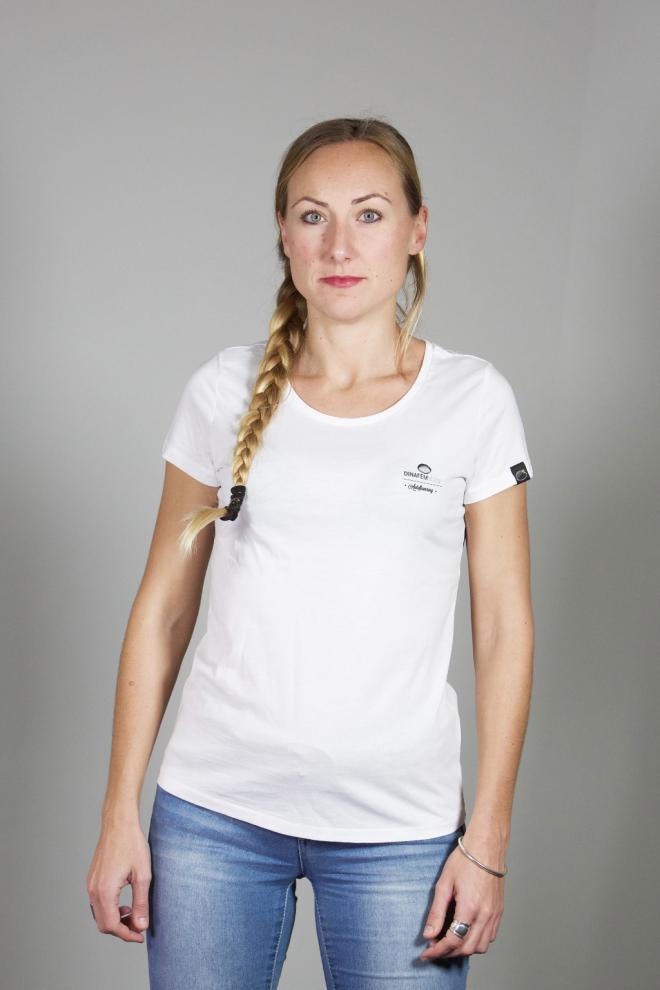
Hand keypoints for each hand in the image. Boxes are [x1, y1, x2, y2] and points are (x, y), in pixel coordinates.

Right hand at [86, 819, 151, 942]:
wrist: (119, 823)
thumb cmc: (132, 844)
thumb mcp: (143, 875)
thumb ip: (141, 903)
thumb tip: (141, 926)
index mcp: (105, 891)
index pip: (112, 926)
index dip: (127, 935)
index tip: (140, 936)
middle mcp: (93, 890)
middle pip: (103, 924)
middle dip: (121, 930)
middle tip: (138, 927)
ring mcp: (90, 884)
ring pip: (99, 914)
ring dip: (115, 920)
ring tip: (132, 913)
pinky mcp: (92, 879)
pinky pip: (97, 903)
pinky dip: (109, 909)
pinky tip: (123, 903)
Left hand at [419, 836, 504, 960]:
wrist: (486, 846)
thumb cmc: (464, 860)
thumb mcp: (444, 883)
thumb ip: (436, 911)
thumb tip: (428, 934)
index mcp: (470, 907)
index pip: (453, 941)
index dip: (437, 951)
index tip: (426, 953)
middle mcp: (485, 914)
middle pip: (467, 948)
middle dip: (448, 953)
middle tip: (434, 948)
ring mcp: (494, 914)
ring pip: (480, 947)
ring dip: (463, 949)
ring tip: (448, 942)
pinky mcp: (499, 911)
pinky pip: (490, 937)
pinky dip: (477, 942)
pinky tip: (465, 934)